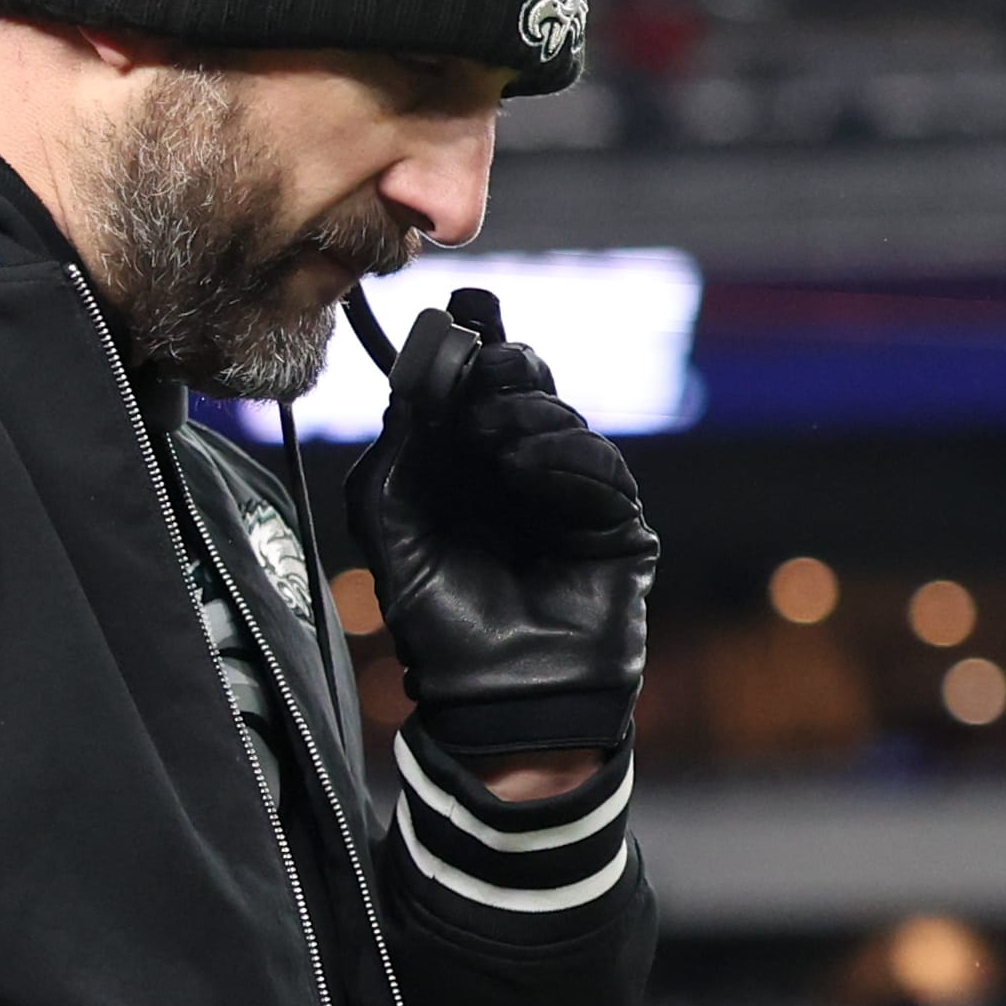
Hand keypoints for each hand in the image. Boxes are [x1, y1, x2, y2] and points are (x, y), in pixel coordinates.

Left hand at [346, 287, 655, 759]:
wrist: (497, 699)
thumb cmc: (438, 625)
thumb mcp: (390, 528)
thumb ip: (398, 450)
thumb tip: (417, 374)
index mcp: (463, 463)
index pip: (473, 385)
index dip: (471, 342)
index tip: (462, 306)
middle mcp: (517, 469)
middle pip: (524, 384)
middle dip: (502, 365)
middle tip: (483, 364)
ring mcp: (569, 492)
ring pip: (562, 415)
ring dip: (528, 413)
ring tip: (497, 443)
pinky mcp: (615, 519)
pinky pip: (600, 464)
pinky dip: (566, 454)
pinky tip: (528, 467)